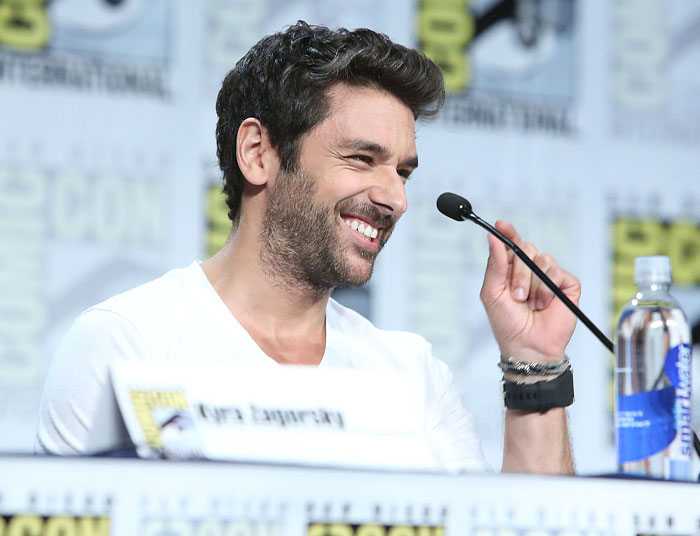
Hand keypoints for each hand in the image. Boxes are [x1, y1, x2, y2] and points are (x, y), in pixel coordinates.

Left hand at [480, 221, 580, 362]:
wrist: (528, 346)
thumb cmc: (507, 323)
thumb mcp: (492, 293)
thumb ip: (494, 264)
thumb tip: (493, 237)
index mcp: (510, 270)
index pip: (511, 244)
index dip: (508, 233)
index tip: (501, 225)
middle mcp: (530, 270)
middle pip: (526, 248)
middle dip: (519, 272)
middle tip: (517, 295)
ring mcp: (549, 276)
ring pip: (543, 260)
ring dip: (534, 284)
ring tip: (531, 304)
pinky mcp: (566, 284)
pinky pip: (559, 273)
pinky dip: (549, 289)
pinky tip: (545, 305)